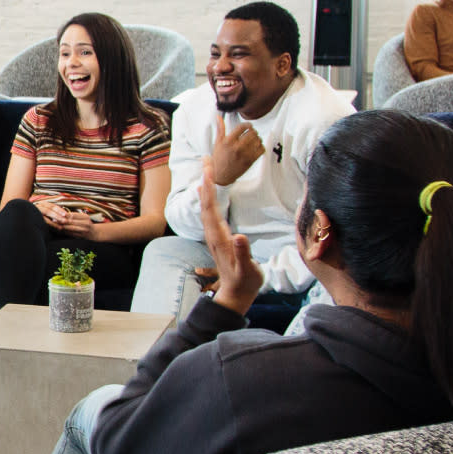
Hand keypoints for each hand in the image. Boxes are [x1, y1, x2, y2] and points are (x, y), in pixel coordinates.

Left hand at [46, 206, 96, 238]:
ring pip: (70, 228)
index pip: (73, 215)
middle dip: (61, 221)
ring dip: (62, 226)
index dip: (64, 215)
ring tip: (55, 225)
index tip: (57, 214)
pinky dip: (64, 232)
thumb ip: (74, 215)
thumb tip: (63, 213)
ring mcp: (83, 231)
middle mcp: (85, 224)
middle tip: (53, 220)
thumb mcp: (83, 217)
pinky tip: (59, 230)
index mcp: (85, 217)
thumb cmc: (86, 223)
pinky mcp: (80, 236)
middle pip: (71, 222)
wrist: (94, 233)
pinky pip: (70, 234)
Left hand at [198, 164, 262, 313]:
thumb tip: (240, 236)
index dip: (209, 188)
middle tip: (206, 158)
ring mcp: (213, 235)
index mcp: (220, 237)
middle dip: (205, 180)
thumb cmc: (245, 281)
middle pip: (205, 203)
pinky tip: (206, 193)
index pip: (211, 208)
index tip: (208, 169)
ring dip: (205, 187)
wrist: (235, 294)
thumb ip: (244, 253)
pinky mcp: (217, 237)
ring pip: (206, 207)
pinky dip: (207, 198)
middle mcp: (213, 234)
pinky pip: (209, 212)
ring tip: (206, 169)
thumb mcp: (247, 269)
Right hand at [208, 115, 263, 186]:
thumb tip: (218, 116)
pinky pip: (261, 149)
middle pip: (252, 133)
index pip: (242, 127)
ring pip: (258, 140)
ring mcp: (244, 154)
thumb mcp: (218, 142)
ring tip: (254, 139)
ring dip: (258, 138)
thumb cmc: (219, 159)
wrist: (221, 175)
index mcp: (228, 141)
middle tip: (252, 133)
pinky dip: (261, 146)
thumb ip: (220, 129)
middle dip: (253, 131)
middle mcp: (236, 147)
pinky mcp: (250, 161)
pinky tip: (256, 147)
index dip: (248, 125)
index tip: (249, 126)